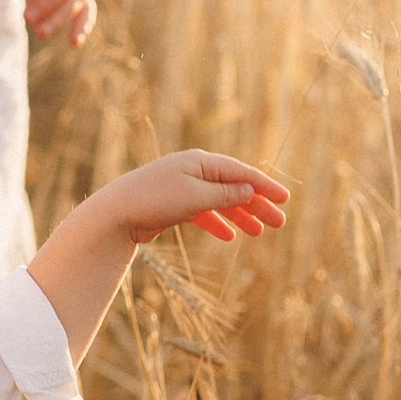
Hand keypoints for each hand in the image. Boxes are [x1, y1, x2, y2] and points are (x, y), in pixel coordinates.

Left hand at [107, 151, 289, 246]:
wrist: (115, 214)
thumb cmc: (155, 200)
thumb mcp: (195, 197)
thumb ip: (225, 194)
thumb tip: (249, 190)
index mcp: (201, 162)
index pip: (241, 173)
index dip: (265, 186)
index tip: (285, 200)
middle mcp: (194, 171)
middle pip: (234, 187)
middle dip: (257, 205)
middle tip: (279, 223)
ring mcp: (183, 187)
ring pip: (220, 201)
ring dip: (240, 216)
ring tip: (258, 233)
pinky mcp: (173, 205)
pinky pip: (203, 213)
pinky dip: (217, 223)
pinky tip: (229, 237)